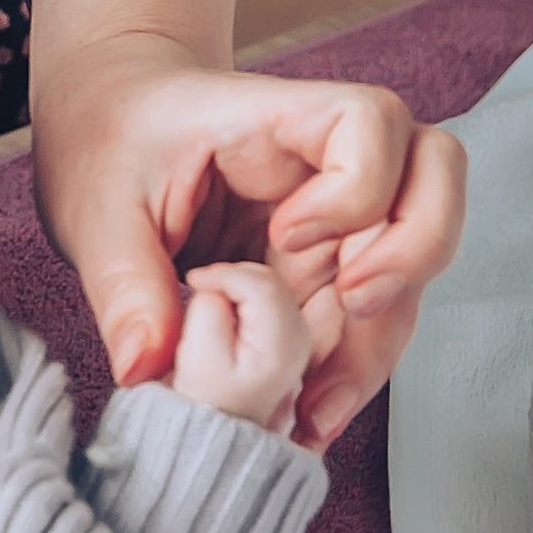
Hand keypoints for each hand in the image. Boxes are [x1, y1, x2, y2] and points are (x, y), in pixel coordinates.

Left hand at [31, 0, 466, 448]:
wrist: (110, 137)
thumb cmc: (111, 144)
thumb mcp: (97, 209)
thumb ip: (124, 284)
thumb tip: (146, 368)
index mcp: (276, 119)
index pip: (368, 123)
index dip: (355, 183)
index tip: (286, 234)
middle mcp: (329, 162)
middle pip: (435, 178)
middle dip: (413, 252)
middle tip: (351, 304)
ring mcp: (341, 217)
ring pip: (416, 263)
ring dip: (382, 337)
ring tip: (314, 404)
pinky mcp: (331, 268)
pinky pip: (374, 315)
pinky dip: (354, 367)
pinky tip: (307, 413)